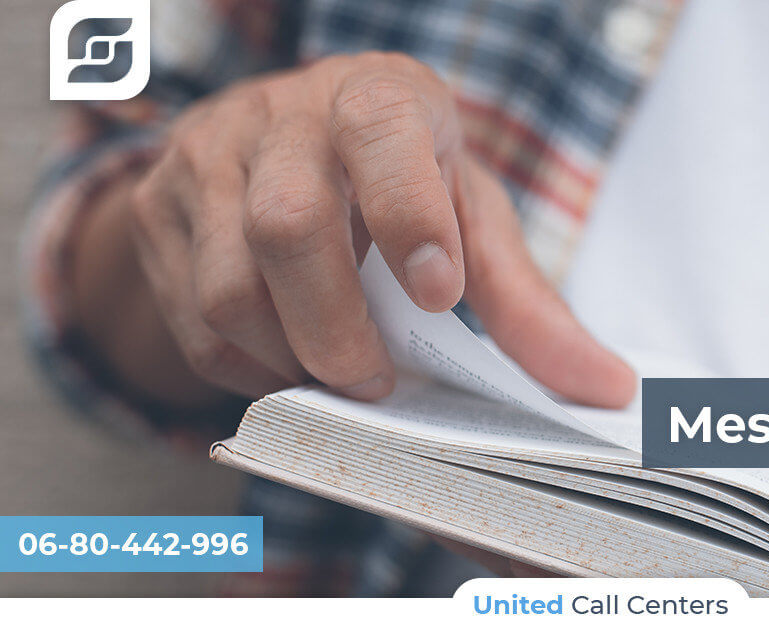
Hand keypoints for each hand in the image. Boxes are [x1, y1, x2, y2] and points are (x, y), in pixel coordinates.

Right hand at [126, 52, 634, 406]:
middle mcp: (282, 116)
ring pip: (227, 285)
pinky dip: (247, 366)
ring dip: (291, 356)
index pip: (381, 134)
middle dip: (339, 329)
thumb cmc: (401, 180)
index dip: (408, 216)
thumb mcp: (470, 216)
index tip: (437, 293)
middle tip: (377, 377)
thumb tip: (604, 389)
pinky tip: (288, 360)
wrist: (285, 142)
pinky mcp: (160, 208)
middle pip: (288, 223)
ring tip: (338, 369)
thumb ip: (527, 300)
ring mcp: (208, 158)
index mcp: (377, 100)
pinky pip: (190, 319)